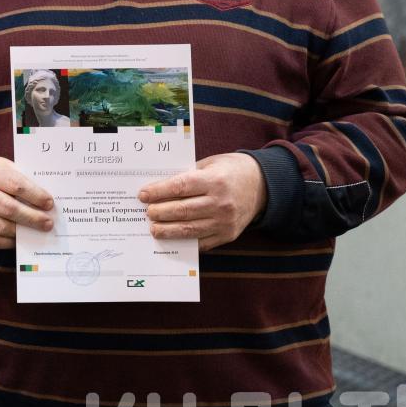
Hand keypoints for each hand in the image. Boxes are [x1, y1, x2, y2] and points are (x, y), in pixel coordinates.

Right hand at [0, 155, 53, 249]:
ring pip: (1, 227)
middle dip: (32, 217)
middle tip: (48, 222)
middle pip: (9, 208)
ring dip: (22, 231)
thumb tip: (45, 201)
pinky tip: (20, 238)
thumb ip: (21, 180)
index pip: (15, 185)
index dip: (35, 195)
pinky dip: (9, 242)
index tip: (49, 203)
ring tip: (37, 231)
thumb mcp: (3, 166)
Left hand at [139, 152, 266, 251]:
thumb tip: (159, 188)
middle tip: (147, 213)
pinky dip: (185, 241)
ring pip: (189, 229)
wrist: (262, 185)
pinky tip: (172, 237)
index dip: (158, 192)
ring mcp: (225, 222)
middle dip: (160, 213)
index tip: (143, 195)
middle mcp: (221, 203)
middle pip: (182, 210)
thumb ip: (187, 175)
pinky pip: (202, 242)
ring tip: (154, 228)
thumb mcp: (210, 164)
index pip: (180, 187)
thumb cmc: (231, 170)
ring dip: (168, 230)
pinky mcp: (228, 235)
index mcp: (215, 181)